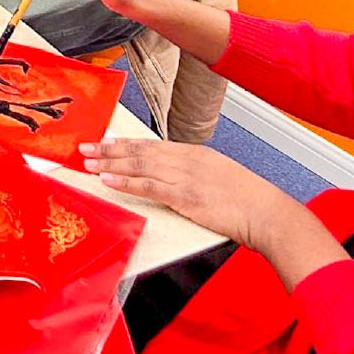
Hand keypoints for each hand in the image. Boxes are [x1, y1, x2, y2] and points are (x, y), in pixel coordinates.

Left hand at [83, 138, 312, 251]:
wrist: (266, 212)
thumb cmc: (248, 199)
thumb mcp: (220, 177)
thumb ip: (196, 174)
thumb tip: (174, 178)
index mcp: (196, 154)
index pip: (153, 145)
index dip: (126, 144)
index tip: (107, 141)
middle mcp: (188, 160)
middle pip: (141, 151)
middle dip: (111, 149)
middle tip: (86, 147)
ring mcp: (187, 177)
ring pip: (140, 166)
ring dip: (111, 164)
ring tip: (89, 162)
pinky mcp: (186, 198)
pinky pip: (149, 187)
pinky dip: (126, 183)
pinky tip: (108, 181)